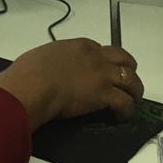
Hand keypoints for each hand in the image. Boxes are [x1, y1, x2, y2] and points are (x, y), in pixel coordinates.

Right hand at [0, 38, 142, 130]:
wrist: (33, 85)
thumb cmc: (28, 71)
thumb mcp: (41, 56)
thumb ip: (53, 60)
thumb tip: (50, 68)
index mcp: (78, 46)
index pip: (100, 49)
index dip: (103, 60)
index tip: (100, 70)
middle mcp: (95, 57)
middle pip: (124, 59)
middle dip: (127, 69)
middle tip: (124, 82)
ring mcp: (102, 75)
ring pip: (132, 80)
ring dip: (133, 91)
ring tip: (130, 101)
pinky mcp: (105, 95)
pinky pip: (125, 102)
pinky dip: (126, 110)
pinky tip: (120, 116)